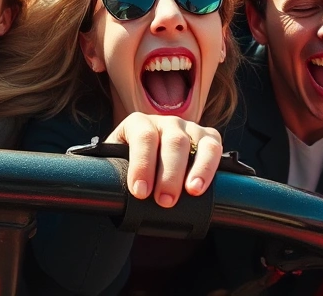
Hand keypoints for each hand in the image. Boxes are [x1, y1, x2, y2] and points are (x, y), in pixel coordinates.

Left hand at [105, 113, 222, 207]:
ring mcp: (189, 128)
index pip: (143, 137)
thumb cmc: (130, 165)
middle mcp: (166, 122)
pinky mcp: (209, 138)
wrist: (148, 162)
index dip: (143, 165)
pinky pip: (214, 148)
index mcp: (139, 123)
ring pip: (196, 143)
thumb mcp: (118, 164)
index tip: (140, 192)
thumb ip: (114, 171)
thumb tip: (107, 191)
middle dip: (169, 174)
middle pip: (173, 142)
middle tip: (164, 201)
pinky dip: (210, 166)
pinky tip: (203, 185)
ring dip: (196, 169)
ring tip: (191, 191)